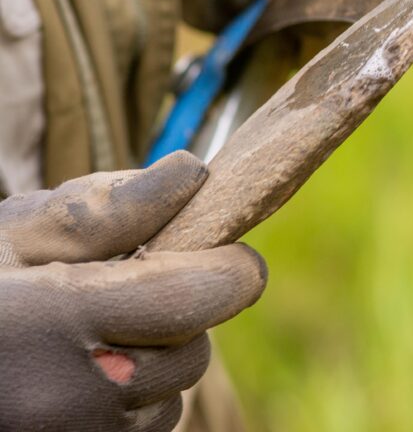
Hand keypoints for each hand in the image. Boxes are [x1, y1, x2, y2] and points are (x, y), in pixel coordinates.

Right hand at [0, 152, 266, 430]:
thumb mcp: (14, 232)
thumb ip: (110, 207)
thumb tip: (193, 172)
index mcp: (62, 318)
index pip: (201, 292)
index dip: (231, 267)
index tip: (228, 251)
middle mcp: (74, 398)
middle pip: (195, 349)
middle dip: (183, 313)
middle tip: (134, 288)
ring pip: (174, 397)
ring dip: (158, 359)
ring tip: (96, 335)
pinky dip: (134, 400)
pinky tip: (88, 374)